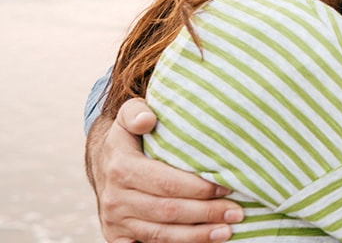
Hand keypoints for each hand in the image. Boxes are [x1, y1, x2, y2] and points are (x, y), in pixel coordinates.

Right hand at [86, 98, 243, 242]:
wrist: (105, 163)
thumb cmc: (130, 138)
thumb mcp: (128, 116)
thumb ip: (136, 112)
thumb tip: (148, 119)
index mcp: (121, 167)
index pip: (166, 182)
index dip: (198, 188)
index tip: (226, 187)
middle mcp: (115, 197)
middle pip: (167, 211)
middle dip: (206, 213)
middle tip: (236, 212)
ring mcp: (114, 220)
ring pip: (160, 234)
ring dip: (197, 235)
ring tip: (227, 231)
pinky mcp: (116, 236)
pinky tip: (201, 242)